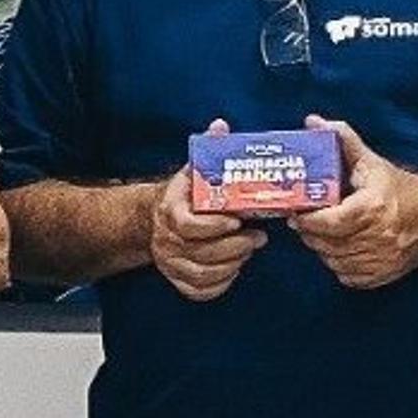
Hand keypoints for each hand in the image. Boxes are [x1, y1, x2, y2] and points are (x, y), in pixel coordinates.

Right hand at [149, 127, 264, 302]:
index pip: (187, 225)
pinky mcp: (177, 280)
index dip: (213, 227)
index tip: (237, 222)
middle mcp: (165, 240)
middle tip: (259, 237)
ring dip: (232, 264)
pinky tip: (234, 268)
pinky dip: (221, 283)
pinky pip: (199, 291)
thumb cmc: (187, 194)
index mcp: (169, 211)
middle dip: (236, 248)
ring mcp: (170, 263)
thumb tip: (221, 126)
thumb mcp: (194, 169)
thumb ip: (209, 150)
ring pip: (203, 274)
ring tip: (250, 250)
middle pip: (200, 253)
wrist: (157, 218)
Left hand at [287, 116, 417, 289]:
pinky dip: (338, 265)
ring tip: (322, 233)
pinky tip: (341, 248)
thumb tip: (313, 121)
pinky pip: (346, 276)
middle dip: (309, 232)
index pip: (327, 221)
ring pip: (332, 261)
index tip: (296, 212)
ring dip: (322, 249)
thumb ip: (343, 140)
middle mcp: (379, 236)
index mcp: (373, 207)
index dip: (306, 219)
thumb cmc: (399, 188)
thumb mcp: (371, 162)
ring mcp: (382, 259)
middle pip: (325, 243)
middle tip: (304, 221)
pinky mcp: (383, 275)